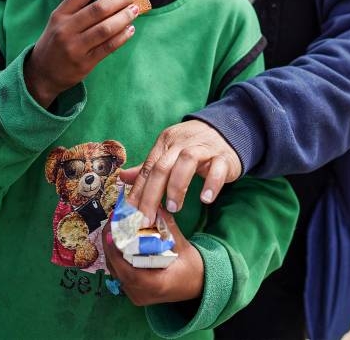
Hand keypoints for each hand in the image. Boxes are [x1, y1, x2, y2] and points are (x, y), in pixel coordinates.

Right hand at [23, 0, 138, 105]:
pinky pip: (108, 47)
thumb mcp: (58, 22)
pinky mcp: (84, 63)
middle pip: (98, 9)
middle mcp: (65, 29)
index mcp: (59, 14)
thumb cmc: (55, 43)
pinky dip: (123, 37)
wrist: (42, 73)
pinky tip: (130, 29)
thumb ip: (79, 9)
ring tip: (134, 11)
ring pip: (106, 28)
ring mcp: (75, 47)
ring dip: (124, 17)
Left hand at [102, 211, 202, 305]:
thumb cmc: (193, 268)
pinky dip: (117, 259)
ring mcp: (137, 296)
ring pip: (116, 272)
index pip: (129, 271)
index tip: (112, 232)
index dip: (116, 252)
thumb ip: (168, 226)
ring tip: (113, 230)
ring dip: (112, 251)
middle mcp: (143, 294)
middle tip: (111, 224)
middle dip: (110, 246)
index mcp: (156, 285)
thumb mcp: (183, 246)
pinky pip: (120, 275)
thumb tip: (156, 206)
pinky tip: (118, 243)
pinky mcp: (135, 293)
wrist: (200, 285)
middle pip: (117, 270)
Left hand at [123, 121, 241, 224]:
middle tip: (148, 218)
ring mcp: (204, 148)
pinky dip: (211, 183)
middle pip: (162, 167)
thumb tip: (122, 178)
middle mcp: (182, 143)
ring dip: (177, 186)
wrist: (227, 130)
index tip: (131, 214)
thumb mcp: (170, 153)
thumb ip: (148, 168)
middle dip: (152, 194)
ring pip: (187, 161)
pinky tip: (205, 199)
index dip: (138, 191)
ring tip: (173, 208)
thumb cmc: (193, 146)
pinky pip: (217, 168)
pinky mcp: (224, 156)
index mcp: (165, 143)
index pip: (148, 167)